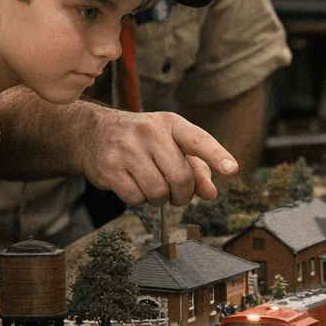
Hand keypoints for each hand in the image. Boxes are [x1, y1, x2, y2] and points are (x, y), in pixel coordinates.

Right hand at [77, 107, 237, 206]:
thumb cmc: (142, 140)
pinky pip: (136, 199)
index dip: (217, 156)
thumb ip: (196, 168)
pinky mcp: (110, 168)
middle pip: (181, 178)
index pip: (198, 140)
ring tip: (154, 187)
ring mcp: (128, 150)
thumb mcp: (171, 144)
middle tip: (177, 194)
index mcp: (171, 124)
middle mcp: (150, 133)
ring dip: (161, 200)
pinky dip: (140, 201)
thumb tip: (211, 192)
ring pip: (159, 193)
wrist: (93, 132)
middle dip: (183, 195)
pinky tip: (135, 187)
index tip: (232, 169)